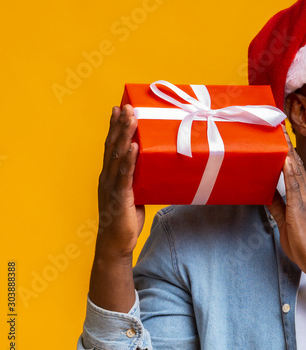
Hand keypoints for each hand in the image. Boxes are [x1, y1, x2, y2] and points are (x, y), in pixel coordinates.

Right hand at [95, 105, 145, 258]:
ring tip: (132, 119)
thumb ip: (140, 179)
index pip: (111, 146)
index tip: (119, 108)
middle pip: (112, 145)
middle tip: (126, 106)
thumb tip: (155, 167)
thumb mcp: (135, 194)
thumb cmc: (126, 219)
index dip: (114, 127)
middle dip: (120, 124)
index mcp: (109, 175)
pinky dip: (129, 159)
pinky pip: (125, 175)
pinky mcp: (120, 197)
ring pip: (118, 156)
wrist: (116, 244)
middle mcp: (107, 177)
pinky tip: (134, 147)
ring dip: (125, 136)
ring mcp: (112, 186)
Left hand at [267, 126, 305, 273]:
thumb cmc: (305, 244)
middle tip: (280, 128)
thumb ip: (278, 206)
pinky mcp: (301, 207)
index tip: (281, 138)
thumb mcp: (285, 221)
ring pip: (296, 170)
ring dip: (288, 152)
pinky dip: (290, 170)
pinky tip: (286, 158)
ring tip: (281, 135)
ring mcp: (305, 199)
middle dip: (288, 146)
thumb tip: (268, 193)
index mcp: (303, 197)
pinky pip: (295, 185)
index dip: (288, 154)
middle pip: (296, 165)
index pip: (294, 170)